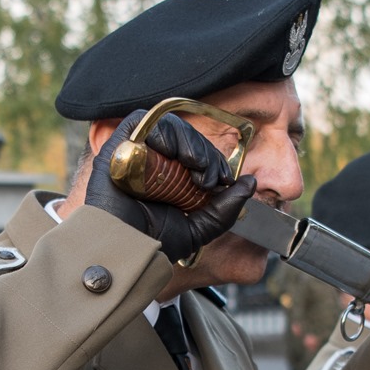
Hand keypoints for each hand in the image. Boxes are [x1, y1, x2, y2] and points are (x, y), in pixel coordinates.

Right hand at [87, 110, 255, 261]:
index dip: (215, 161)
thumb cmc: (154, 243)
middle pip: (188, 138)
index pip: (200, 154)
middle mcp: (156, 162)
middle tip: (208, 178)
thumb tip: (250, 183)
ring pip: (170, 127)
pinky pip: (143, 122)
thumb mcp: (199, 228)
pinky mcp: (119, 145)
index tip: (222, 182)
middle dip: (207, 154)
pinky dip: (165, 132)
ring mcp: (138, 152)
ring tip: (193, 167)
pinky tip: (173, 156)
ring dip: (190, 142)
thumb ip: (225, 208)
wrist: (125, 248)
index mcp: (173, 178)